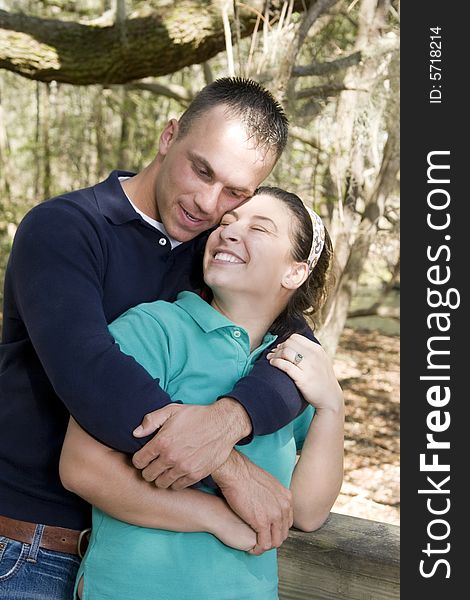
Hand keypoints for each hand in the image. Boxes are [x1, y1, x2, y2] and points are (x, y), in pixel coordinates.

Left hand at [132, 398, 251, 489]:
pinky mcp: (195, 475)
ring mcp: (183, 468)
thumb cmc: (196, 415)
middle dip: (148, 470)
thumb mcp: (172, 410)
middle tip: (153, 465)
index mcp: (162, 441)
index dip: (138, 459)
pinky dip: (175, 482)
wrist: (222, 424)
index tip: (144, 457)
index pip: (138, 461)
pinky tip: (177, 473)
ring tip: (164, 470)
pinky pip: (178, 486)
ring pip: (161, 483)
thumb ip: (151, 420)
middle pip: (148, 475)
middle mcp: (170, 457)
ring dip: (161, 478)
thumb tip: (135, 433)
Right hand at [212, 451, 292, 555]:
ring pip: (275, 541)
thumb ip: (272, 495)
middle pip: (283, 533)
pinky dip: (258, 549)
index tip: (268, 531)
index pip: (287, 522)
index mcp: (286, 497)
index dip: (277, 529)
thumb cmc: (246, 474)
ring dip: (266, 546)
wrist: (235, 472)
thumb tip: (269, 502)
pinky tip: (252, 549)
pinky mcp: (262, 522)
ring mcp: (274, 515)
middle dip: (273, 539)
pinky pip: (264, 544)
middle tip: (261, 541)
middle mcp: (284, 507)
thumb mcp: (268, 482)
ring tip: (256, 546)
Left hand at [266, 333, 342, 411]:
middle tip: (273, 354)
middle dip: (279, 348)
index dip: (285, 342)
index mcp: (317, 349)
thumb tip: (288, 344)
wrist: (330, 398)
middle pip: (289, 343)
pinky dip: (276, 362)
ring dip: (275, 354)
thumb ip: (308, 351)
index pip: (295, 338)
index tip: (281, 349)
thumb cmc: (322, 379)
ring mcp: (309, 367)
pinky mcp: (303, 379)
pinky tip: (272, 363)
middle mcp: (313, 356)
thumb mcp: (321, 360)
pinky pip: (286, 366)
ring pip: (286, 352)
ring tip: (270, 359)